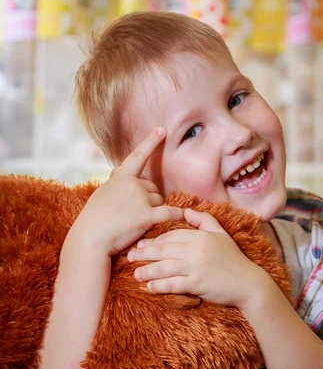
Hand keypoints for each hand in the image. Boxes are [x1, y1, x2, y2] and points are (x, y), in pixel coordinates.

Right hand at [68, 127, 183, 254]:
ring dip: (154, 211)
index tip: (162, 130)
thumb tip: (122, 174)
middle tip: (131, 215)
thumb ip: (116, 183)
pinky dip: (177, 214)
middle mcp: (131, 184)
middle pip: (153, 188)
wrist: (90, 238)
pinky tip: (185, 215)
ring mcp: (139, 198)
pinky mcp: (146, 215)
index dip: (150, 142)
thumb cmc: (94, 220)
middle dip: (149, 200)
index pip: (137, 157)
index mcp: (120, 177)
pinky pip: (169, 212)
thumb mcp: (102, 194)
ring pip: (159, 201)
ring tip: (134, 223)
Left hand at [128, 208, 267, 309]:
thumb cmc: (234, 259)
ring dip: (147, 271)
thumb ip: (204, 220)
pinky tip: (150, 287)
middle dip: (144, 253)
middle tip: (130, 257)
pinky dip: (159, 286)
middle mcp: (195, 249)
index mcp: (200, 236)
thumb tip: (187, 210)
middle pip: (163, 249)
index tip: (140, 243)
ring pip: (164, 267)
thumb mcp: (221, 234)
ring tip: (136, 274)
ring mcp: (195, 267)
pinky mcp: (196, 283)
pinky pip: (172, 284)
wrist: (248, 283)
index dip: (154, 240)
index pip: (171, 235)